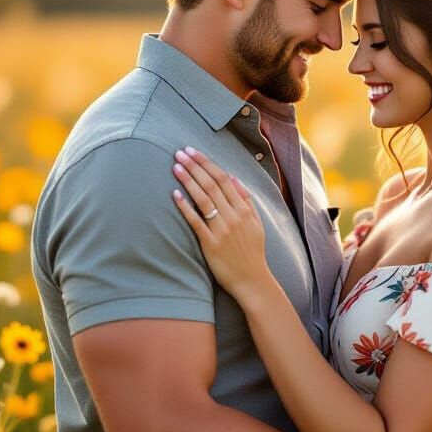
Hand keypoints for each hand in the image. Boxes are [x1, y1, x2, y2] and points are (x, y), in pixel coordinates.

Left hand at [172, 147, 270, 301]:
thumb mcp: (257, 223)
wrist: (252, 279)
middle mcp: (233, 216)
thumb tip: (234, 178)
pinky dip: (185, 207)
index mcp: (244, 209)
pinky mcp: (210, 243)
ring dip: (189, 180)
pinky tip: (175, 195)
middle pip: (212, 184)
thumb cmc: (253, 252)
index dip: (207, 163)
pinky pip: (196, 221)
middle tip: (180, 152)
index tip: (193, 151)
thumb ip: (247, 200)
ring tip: (176, 167)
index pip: (223, 179)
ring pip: (203, 199)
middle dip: (195, 166)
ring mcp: (222, 229)